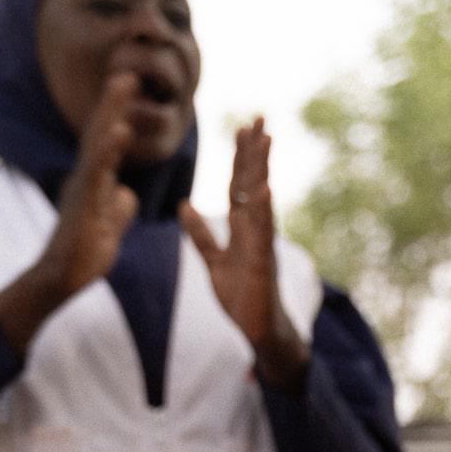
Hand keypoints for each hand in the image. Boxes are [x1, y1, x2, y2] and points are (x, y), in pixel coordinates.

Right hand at [0, 73, 139, 350]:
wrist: (62, 279)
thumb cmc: (82, 255)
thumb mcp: (109, 228)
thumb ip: (117, 209)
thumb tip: (125, 195)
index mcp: (94, 183)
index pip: (109, 144)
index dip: (119, 117)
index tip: (131, 91)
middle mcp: (85, 178)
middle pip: (102, 134)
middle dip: (115, 103)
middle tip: (128, 72)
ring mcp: (82, 188)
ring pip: (98, 145)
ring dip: (111, 114)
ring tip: (123, 87)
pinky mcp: (83, 204)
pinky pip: (97, 173)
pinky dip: (108, 151)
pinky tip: (119, 131)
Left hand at [180, 116, 309, 389]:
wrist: (261, 335)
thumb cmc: (243, 300)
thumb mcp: (215, 263)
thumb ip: (201, 236)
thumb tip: (185, 205)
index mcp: (242, 230)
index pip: (239, 185)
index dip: (239, 157)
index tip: (242, 127)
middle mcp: (255, 231)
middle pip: (252, 183)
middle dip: (255, 151)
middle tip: (259, 117)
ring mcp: (262, 245)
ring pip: (261, 200)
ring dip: (262, 170)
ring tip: (266, 140)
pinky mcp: (263, 263)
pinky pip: (263, 232)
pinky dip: (263, 209)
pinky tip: (263, 188)